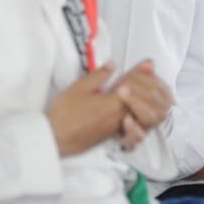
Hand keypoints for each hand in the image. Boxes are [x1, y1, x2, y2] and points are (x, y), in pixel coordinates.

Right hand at [46, 61, 171, 156]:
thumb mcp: (80, 87)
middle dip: (147, 86)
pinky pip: (134, 121)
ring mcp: (118, 126)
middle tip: (146, 75)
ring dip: (143, 100)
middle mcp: (120, 116)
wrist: (57, 138)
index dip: (140, 74)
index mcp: (115, 103)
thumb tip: (112, 65)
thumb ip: (100, 75)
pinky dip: (136, 110)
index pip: (136, 86)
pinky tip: (131, 105)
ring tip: (143, 89)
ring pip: (141, 112)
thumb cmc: (65, 115)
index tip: (144, 65)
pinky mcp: (114, 134)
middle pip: (143, 100)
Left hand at [105, 60, 172, 149]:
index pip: (162, 90)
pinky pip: (138, 139)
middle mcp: (155, 114)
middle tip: (123, 84)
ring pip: (150, 118)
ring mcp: (145, 127)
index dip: (148, 80)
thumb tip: (149, 63)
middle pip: (158, 101)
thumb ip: (140, 74)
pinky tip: (125, 120)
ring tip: (121, 94)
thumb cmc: (120, 101)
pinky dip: (134, 129)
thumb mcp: (129, 84)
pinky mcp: (133, 139)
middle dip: (141, 91)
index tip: (132, 74)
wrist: (101, 120)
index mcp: (159, 100)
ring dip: (137, 104)